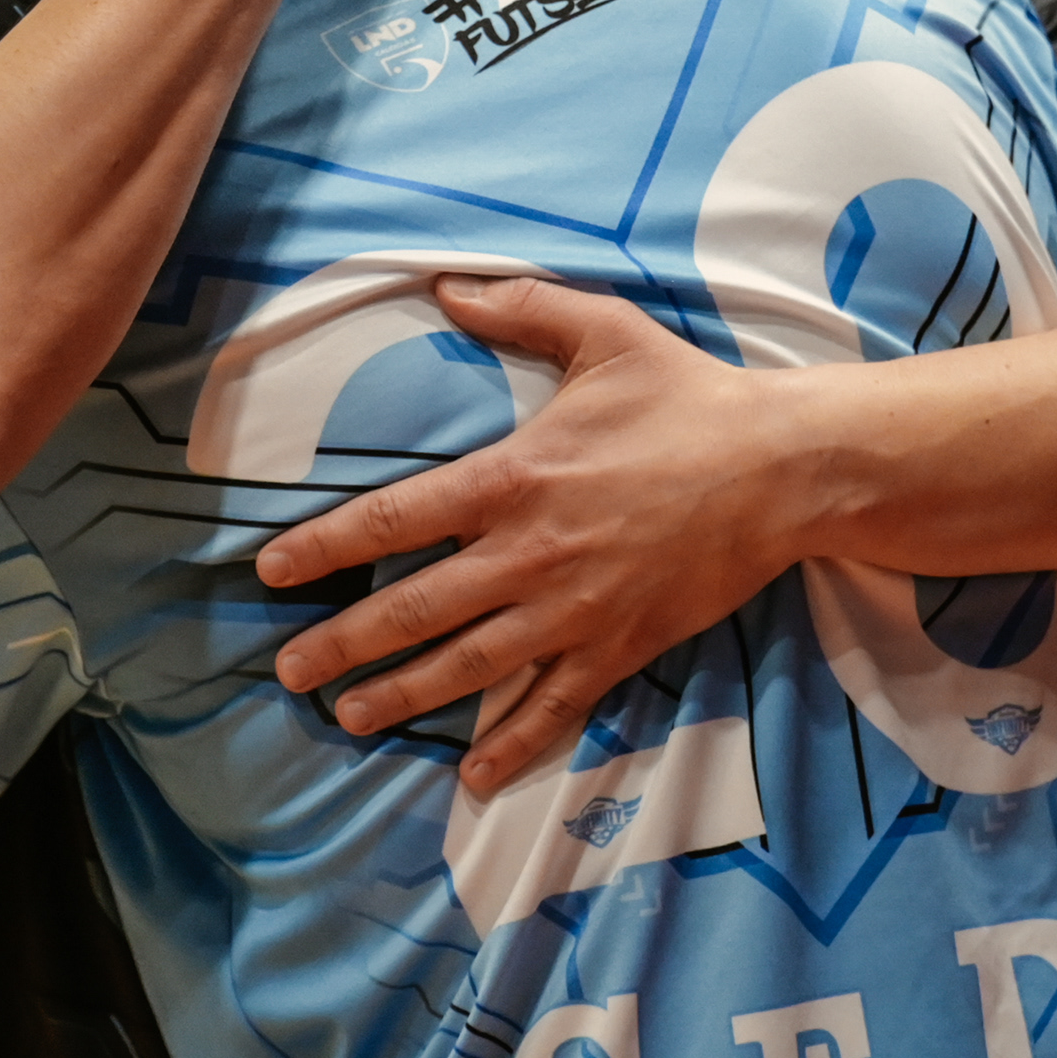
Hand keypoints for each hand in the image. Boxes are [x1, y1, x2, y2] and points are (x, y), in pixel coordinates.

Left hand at [255, 275, 826, 793]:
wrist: (784, 471)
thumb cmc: (690, 398)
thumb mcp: (605, 333)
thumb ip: (521, 307)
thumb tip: (445, 284)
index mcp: (516, 477)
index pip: (397, 518)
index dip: (327, 546)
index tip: (272, 570)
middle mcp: (532, 554)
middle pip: (416, 610)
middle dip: (344, 645)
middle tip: (288, 671)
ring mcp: (576, 610)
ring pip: (470, 667)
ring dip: (403, 696)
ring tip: (348, 718)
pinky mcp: (622, 646)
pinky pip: (556, 705)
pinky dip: (513, 743)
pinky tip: (473, 773)